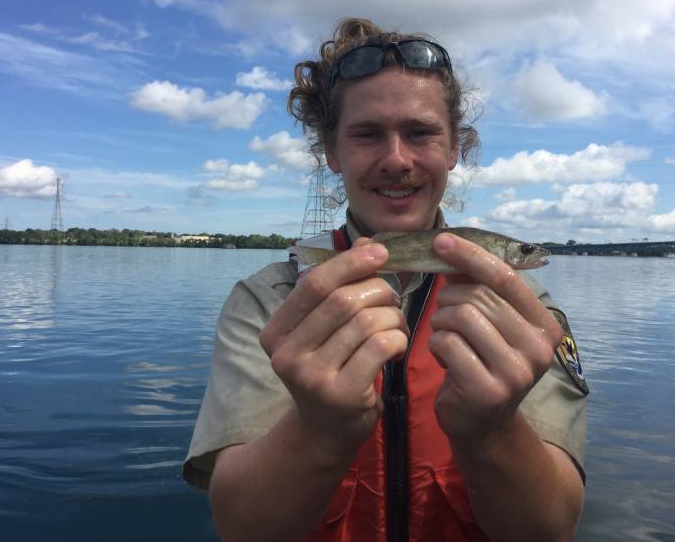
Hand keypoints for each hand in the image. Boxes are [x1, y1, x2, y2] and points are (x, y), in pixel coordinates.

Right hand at [260, 239, 408, 459]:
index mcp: (276, 332)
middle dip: (379, 291)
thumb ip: (342, 285)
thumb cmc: (332, 369)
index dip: (350, 262)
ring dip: (393, 317)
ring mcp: (312, 378)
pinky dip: (398, 339)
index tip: (379, 251)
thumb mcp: (327, 328)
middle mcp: (287, 355)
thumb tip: (368, 241)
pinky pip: (381, 346)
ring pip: (367, 322)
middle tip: (393, 299)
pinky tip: (396, 348)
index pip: (314, 284)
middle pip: (343, 301)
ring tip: (396, 326)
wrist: (327, 432)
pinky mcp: (342, 395)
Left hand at [428, 233, 562, 444]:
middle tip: (446, 316)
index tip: (441, 240)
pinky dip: (436, 344)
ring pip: (460, 316)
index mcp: (546, 325)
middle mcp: (539, 348)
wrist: (483, 424)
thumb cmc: (483, 362)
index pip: (505, 277)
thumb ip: (480, 287)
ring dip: (441, 322)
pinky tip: (445, 359)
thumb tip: (451, 245)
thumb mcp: (491, 323)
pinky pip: (446, 342)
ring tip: (446, 337)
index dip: (471, 255)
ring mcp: (516, 372)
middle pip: (478, 296)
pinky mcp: (488, 390)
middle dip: (450, 299)